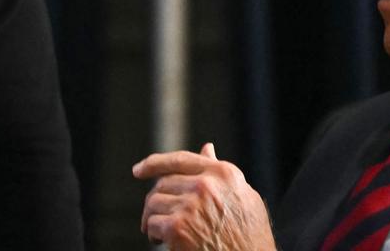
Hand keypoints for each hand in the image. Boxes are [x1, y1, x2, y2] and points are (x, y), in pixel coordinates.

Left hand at [133, 142, 274, 250]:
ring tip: (159, 231)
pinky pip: (153, 223)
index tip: (139, 170)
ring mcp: (191, 205)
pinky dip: (153, 234)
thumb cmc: (250, 236)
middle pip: (164, 183)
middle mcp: (206, 185)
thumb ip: (220, 174)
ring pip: (155, 202)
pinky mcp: (178, 227)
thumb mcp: (243, 197)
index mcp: (223, 174)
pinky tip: (161, 241)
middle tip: (156, 216)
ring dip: (152, 217)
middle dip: (157, 200)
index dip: (155, 162)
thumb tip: (207, 149)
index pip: (181, 160)